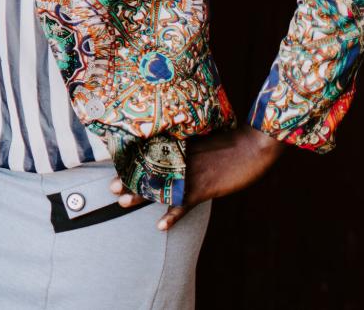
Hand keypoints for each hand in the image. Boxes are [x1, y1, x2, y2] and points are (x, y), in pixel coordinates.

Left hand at [110, 125, 287, 230]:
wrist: (252, 144)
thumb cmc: (230, 139)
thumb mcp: (203, 138)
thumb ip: (187, 144)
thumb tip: (174, 148)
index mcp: (179, 145)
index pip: (149, 153)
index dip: (131, 161)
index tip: (114, 165)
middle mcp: (180, 159)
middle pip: (149, 170)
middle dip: (129, 179)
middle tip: (111, 187)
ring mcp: (191, 174)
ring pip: (160, 187)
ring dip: (142, 196)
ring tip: (123, 203)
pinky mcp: (204, 188)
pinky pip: (183, 205)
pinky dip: (172, 216)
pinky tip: (161, 225)